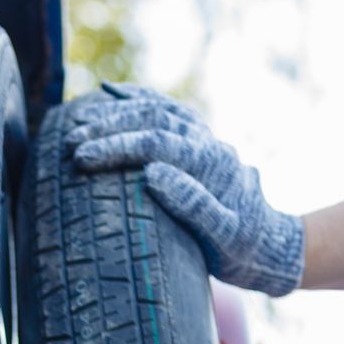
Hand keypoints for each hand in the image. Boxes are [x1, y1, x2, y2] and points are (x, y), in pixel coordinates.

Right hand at [67, 83, 304, 295]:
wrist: (271, 245)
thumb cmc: (245, 249)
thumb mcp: (226, 236)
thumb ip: (195, 204)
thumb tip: (153, 172)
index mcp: (211, 163)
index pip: (156, 143)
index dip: (116, 147)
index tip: (82, 158)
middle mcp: (207, 142)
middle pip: (152, 120)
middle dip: (108, 129)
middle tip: (72, 144)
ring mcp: (202, 138)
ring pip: (156, 110)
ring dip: (116, 115)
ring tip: (79, 126)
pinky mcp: (197, 142)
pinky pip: (165, 111)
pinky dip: (137, 100)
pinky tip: (110, 94)